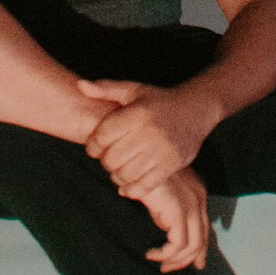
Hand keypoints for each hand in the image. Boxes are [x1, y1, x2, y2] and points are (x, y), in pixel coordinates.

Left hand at [79, 78, 218, 197]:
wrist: (195, 110)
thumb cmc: (159, 101)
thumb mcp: (133, 90)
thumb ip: (105, 89)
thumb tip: (80, 86)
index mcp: (136, 114)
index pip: (101, 138)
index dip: (92, 145)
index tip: (95, 146)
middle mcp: (148, 133)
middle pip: (111, 159)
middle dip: (104, 161)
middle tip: (109, 157)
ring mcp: (160, 151)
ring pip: (125, 175)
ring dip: (116, 175)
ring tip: (118, 168)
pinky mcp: (170, 166)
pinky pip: (143, 186)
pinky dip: (131, 188)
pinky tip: (128, 183)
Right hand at [138, 167, 209, 272]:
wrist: (134, 158)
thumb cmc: (141, 172)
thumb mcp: (159, 191)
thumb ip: (167, 207)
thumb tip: (164, 227)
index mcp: (196, 192)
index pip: (204, 227)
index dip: (201, 249)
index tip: (195, 264)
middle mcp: (198, 198)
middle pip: (201, 239)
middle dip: (188, 259)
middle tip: (167, 268)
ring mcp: (190, 204)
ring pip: (192, 245)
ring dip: (175, 260)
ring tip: (158, 263)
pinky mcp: (178, 210)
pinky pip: (178, 244)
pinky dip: (165, 254)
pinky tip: (151, 253)